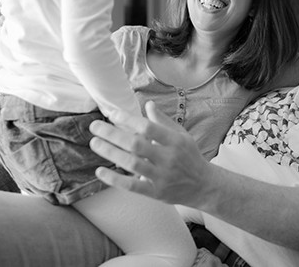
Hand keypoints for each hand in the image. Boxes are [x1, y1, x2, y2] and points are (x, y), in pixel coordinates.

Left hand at [89, 101, 213, 207]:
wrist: (204, 186)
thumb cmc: (189, 156)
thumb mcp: (181, 135)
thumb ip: (163, 121)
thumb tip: (148, 104)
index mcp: (175, 141)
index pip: (148, 127)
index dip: (128, 119)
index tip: (112, 114)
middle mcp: (169, 158)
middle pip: (136, 144)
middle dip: (113, 134)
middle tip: (95, 126)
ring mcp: (162, 176)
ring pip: (132, 164)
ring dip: (110, 153)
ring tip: (94, 143)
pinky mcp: (156, 192)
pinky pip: (132, 186)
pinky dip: (115, 179)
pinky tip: (100, 171)